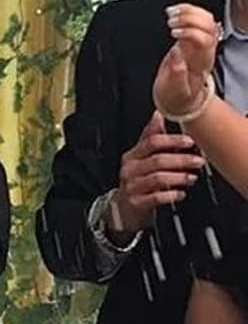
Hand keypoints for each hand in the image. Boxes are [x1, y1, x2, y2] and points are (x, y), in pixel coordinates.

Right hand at [111, 111, 202, 236]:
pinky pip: (156, 197)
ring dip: (179, 177)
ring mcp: (132, 186)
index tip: (190, 141)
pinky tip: (181, 193)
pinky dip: (171, 195)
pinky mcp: (136, 202)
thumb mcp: (141, 158)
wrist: (124, 208)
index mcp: (132, 155)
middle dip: (181, 160)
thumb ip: (150, 137)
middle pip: (157, 160)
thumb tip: (158, 115)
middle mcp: (130, 170)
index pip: (151, 142)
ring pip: (158, 178)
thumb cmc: (137, 180)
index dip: (172, 140)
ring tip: (192, 177)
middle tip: (198, 161)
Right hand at [152, 3, 219, 121]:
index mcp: (202, 61)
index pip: (204, 38)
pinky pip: (197, 17)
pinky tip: (173, 11)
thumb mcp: (175, 91)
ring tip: (171, 14)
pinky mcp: (194, 36)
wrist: (181, 96)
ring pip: (205, 18)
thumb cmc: (177, 94)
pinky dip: (185, 10)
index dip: (189, 32)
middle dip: (189, 18)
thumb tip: (177, 55)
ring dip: (188, 11)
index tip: (173, 34)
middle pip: (208, 24)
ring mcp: (202, 41)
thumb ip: (177, 75)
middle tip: (171, 21)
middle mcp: (206, 49)